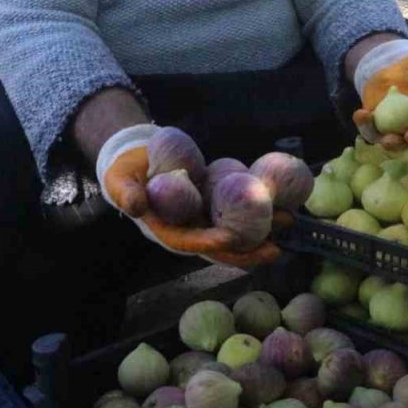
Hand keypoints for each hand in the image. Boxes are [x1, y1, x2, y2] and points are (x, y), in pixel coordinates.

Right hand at [96, 125, 283, 265]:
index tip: (230, 240)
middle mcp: (190, 227)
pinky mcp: (215, 200)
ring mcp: (205, 215)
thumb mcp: (119, 181)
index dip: (210, 244)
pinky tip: (281, 202)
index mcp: (166, 229)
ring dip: (262, 229)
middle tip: (276, 249)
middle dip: (248, 249)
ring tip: (289, 223)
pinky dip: (259, 207)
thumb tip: (136, 206)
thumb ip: (126, 194)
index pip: (190, 242)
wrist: (137, 158)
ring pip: (236, 228)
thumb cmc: (125, 172)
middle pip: (221, 246)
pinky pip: (239, 207)